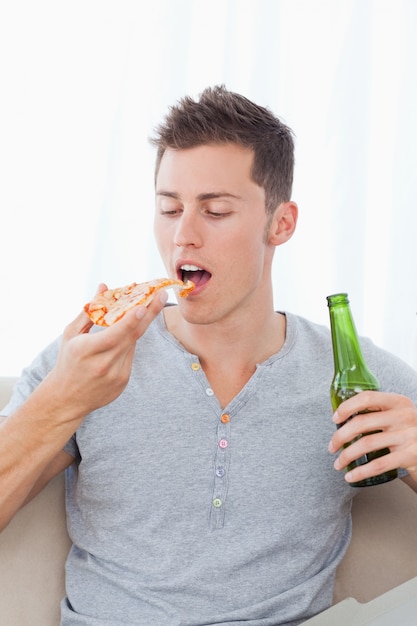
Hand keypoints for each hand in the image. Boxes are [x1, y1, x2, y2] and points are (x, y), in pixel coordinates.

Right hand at [37, 286, 168, 422]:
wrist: (67, 398)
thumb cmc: (68, 361)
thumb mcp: (71, 335)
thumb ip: (89, 311)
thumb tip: (103, 287)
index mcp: (87, 351)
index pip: (114, 335)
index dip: (129, 321)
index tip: (143, 306)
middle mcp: (103, 364)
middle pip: (132, 336)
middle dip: (149, 314)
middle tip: (161, 295)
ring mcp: (116, 375)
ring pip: (132, 344)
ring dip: (138, 326)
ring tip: (145, 307)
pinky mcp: (123, 382)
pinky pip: (130, 356)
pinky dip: (129, 343)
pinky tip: (123, 338)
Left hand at [328, 391, 416, 484]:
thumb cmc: (406, 431)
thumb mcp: (395, 415)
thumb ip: (373, 411)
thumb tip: (336, 412)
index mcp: (398, 401)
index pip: (367, 398)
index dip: (346, 407)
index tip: (335, 419)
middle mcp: (404, 416)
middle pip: (362, 422)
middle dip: (340, 436)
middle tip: (332, 447)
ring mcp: (408, 436)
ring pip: (367, 443)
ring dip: (347, 455)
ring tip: (338, 463)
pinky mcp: (410, 455)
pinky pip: (379, 465)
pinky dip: (360, 472)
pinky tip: (350, 476)